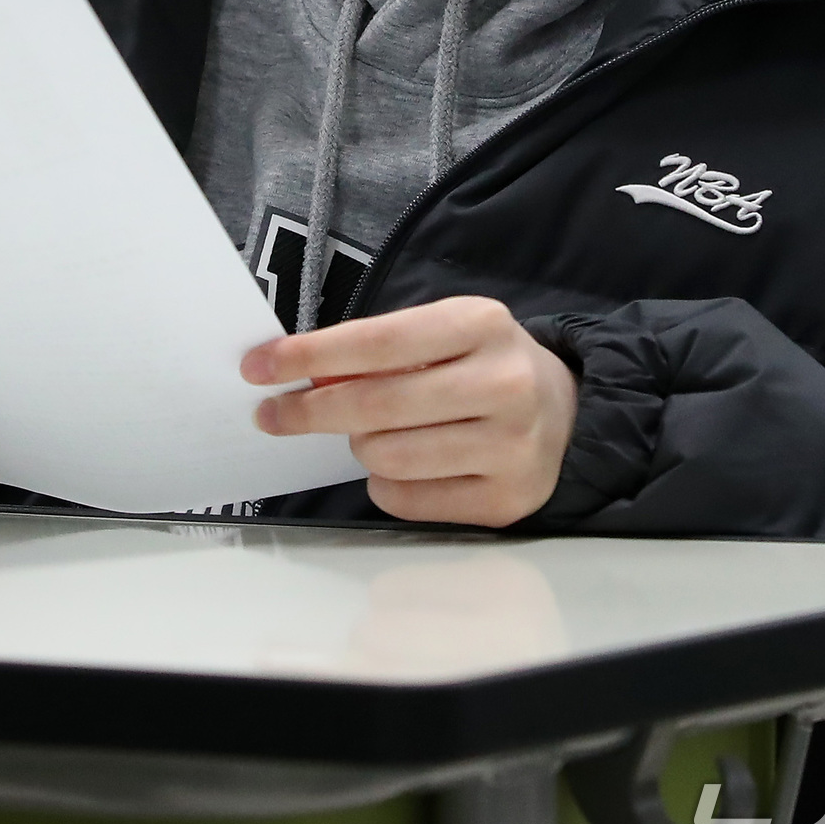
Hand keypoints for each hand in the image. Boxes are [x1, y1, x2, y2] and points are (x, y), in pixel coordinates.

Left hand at [241, 296, 578, 526]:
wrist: (565, 413)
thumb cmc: (481, 365)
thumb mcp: (442, 333)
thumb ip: (378, 352)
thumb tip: (300, 378)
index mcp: (483, 324)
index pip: (379, 341)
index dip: (311, 355)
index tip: (260, 366)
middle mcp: (505, 383)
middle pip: (377, 404)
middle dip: (310, 411)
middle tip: (272, 414)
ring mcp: (511, 447)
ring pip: (388, 457)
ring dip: (360, 446)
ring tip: (371, 433)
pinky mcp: (506, 499)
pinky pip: (407, 499)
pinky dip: (385, 483)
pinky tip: (404, 464)